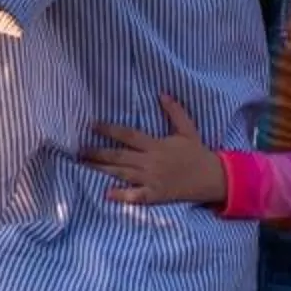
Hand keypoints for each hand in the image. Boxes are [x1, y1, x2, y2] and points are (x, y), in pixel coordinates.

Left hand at [84, 96, 229, 206]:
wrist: (211, 178)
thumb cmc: (197, 153)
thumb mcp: (188, 129)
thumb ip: (174, 112)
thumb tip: (162, 94)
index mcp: (156, 145)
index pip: (128, 135)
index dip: (109, 129)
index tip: (92, 125)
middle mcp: (151, 162)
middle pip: (119, 156)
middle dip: (97, 152)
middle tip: (79, 150)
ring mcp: (152, 180)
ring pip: (122, 174)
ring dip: (102, 170)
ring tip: (84, 166)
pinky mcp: (155, 195)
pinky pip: (135, 196)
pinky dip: (121, 196)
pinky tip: (106, 194)